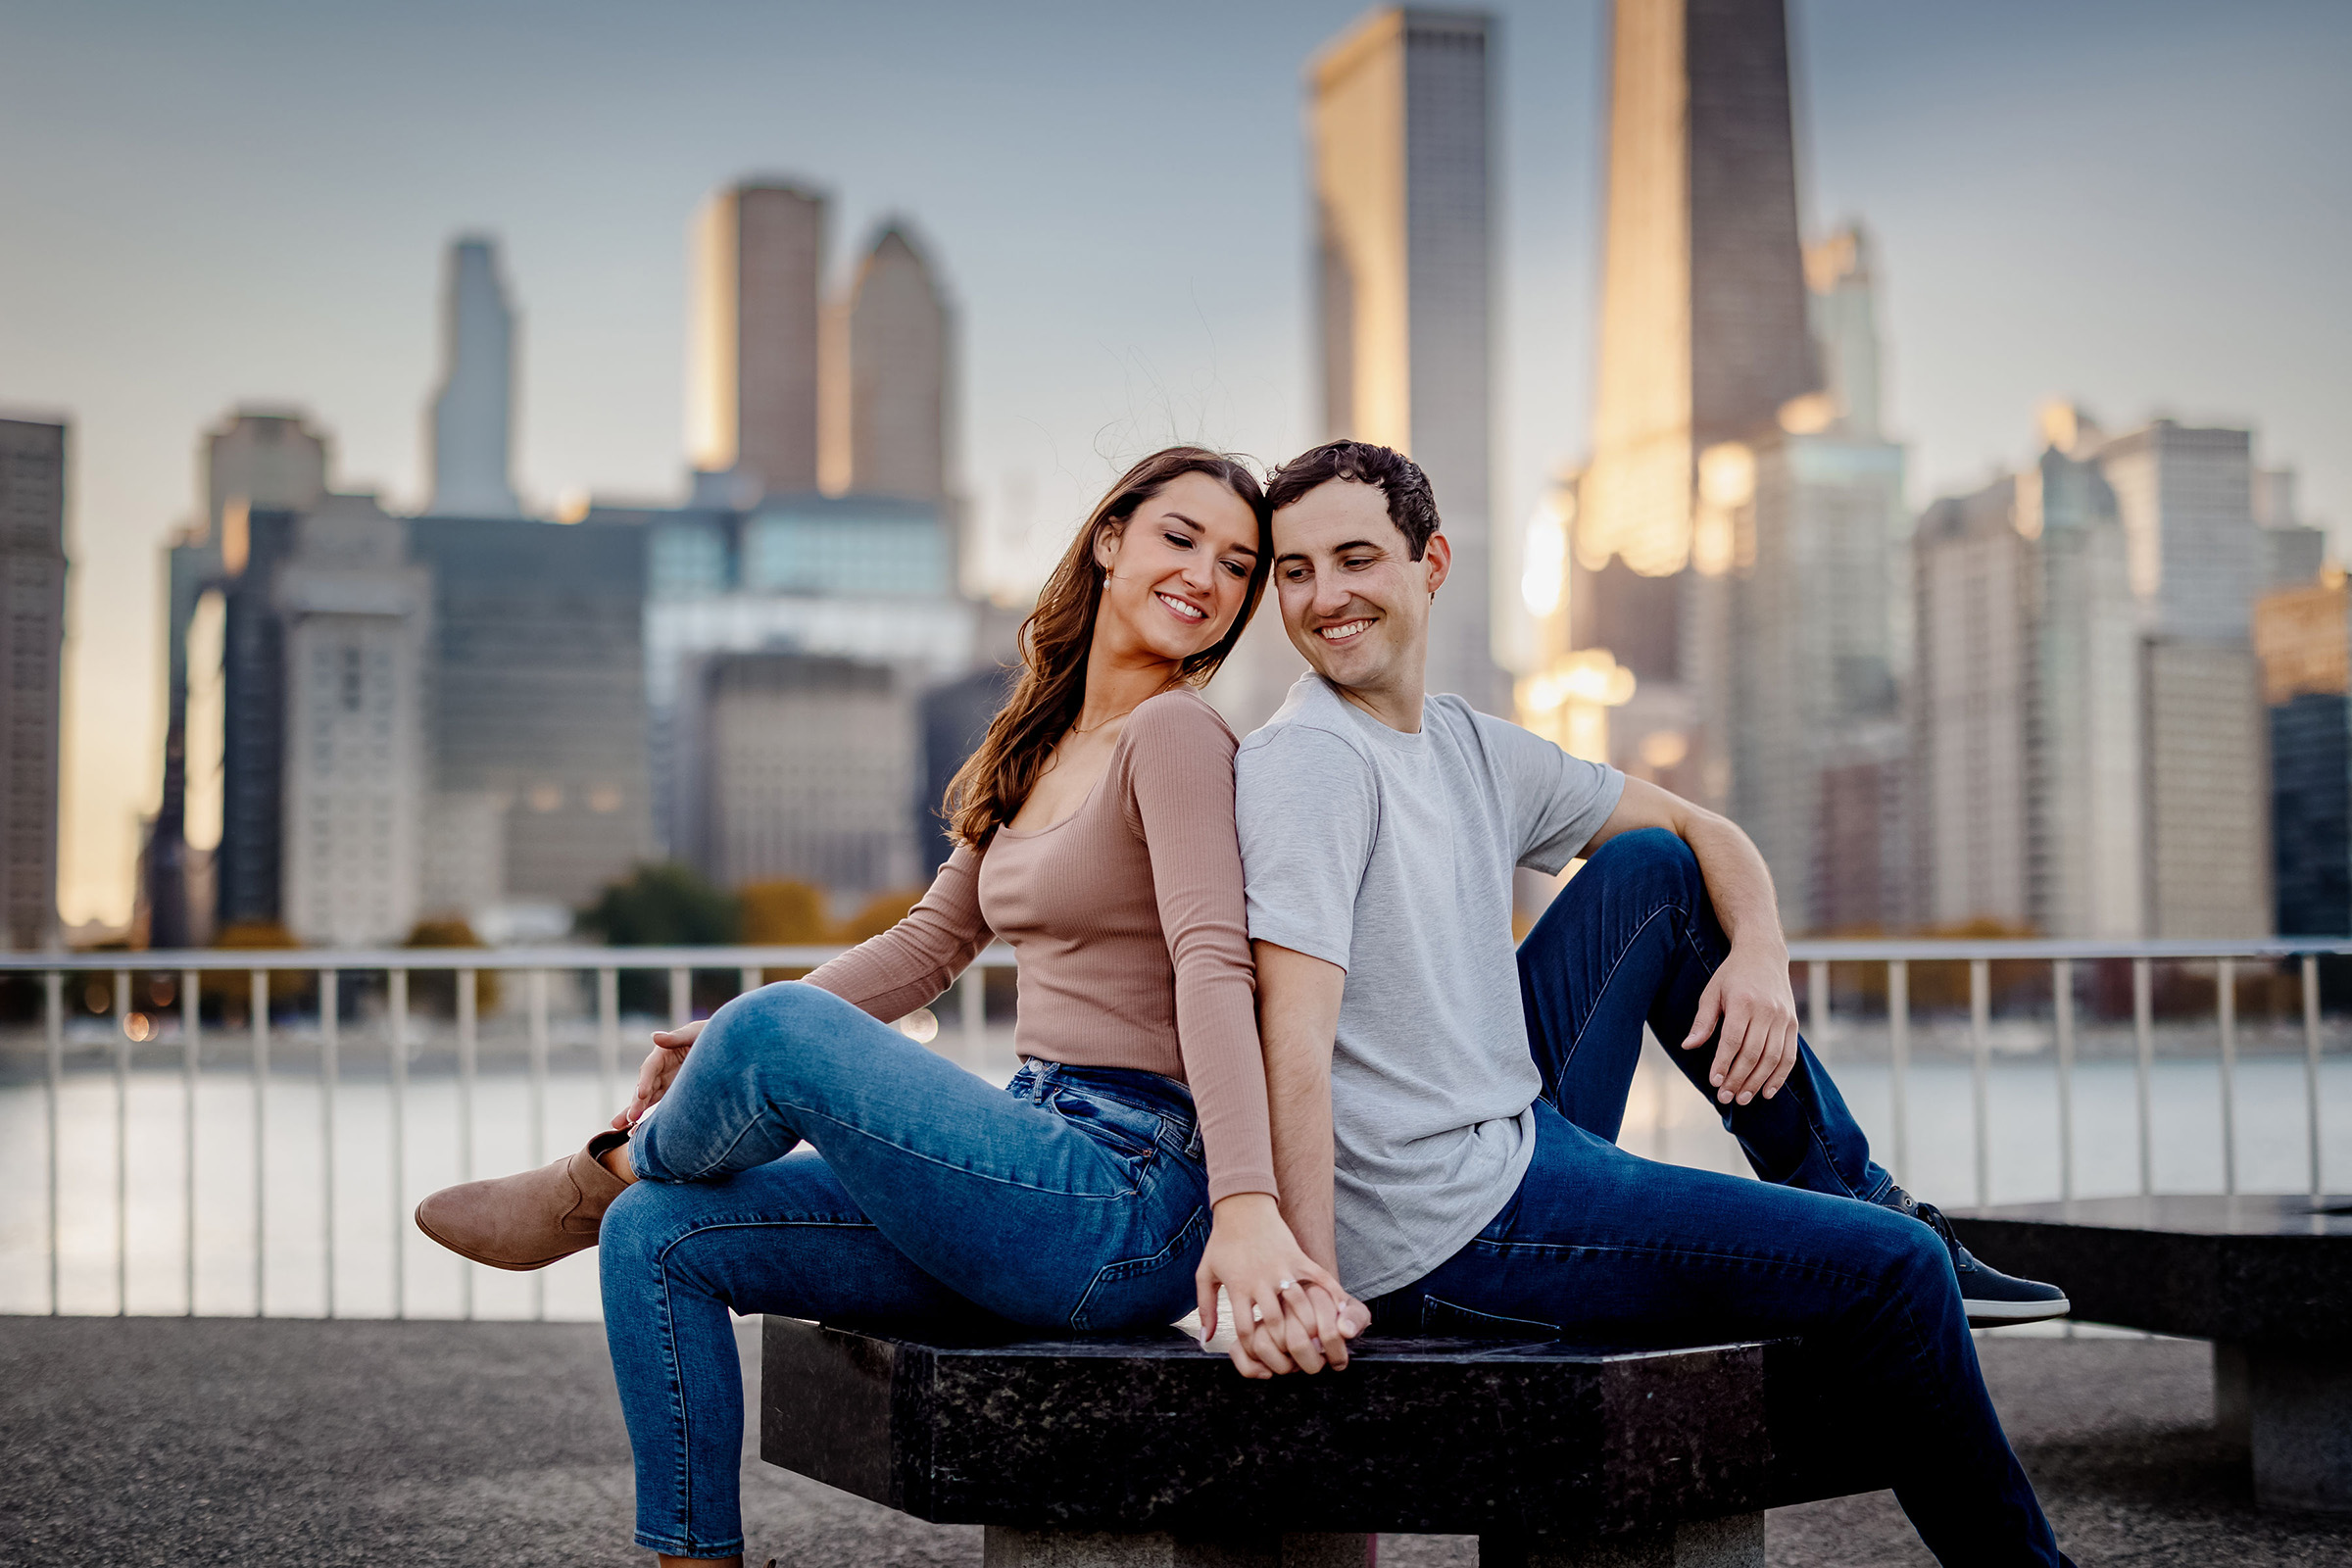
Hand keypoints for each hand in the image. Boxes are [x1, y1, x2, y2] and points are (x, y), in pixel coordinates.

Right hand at [612, 1018, 703, 1129]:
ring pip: (646, 1098)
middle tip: (630, 1118)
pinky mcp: (671, 1093)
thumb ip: (676, 1037)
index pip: (650, 1068)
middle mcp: (659, 1069)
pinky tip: (633, 1131)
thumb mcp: (695, 1033)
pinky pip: (656, 1105)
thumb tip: (654, 1036)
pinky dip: (646, 1117)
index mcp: (663, 1053)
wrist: (723, 1046)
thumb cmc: (708, 1036)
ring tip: (618, 1126)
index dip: (645, 1081)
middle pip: (645, 1086)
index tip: (642, 1094)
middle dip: (637, 1102)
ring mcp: (664, 1082)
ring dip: (634, 1111)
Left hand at [1194, 1193, 1367, 1378]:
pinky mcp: (1298, 1257)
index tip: (1263, 1362)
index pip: (1246, 1329)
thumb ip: (1205, 1308)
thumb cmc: (1222, 1244)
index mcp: (1238, 1287)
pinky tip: (1339, 1311)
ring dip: (1310, 1328)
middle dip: (1286, 1347)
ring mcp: (1282, 1268)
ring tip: (1316, 1345)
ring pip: (1301, 1304)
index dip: (1255, 1352)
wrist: (1242, 1207)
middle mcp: (1261, 1280)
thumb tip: (1205, 1340)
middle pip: (1276, 1322)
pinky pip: (1320, 1277)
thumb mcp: (1205, 1274)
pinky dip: (1332, 1294)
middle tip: (1295, 1362)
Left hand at [1681, 940, 1798, 1105]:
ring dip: (1758, 1082)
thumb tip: (1688, 1046)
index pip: (1733, 1040)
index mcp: (1743, 1002)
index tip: (1714, 1082)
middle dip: (1738, 1079)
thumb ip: (1703, 1021)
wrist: (1764, 955)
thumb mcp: (1712, 992)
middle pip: (1753, 1053)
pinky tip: (1768, 1091)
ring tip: (1743, 1098)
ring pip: (1773, 1058)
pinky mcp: (1793, 1024)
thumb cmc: (1732, 976)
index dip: (1723, 1063)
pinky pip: (1789, 1055)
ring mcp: (1783, 1018)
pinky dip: (1780, 1076)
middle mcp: (1767, 1011)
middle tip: (1725, 1098)